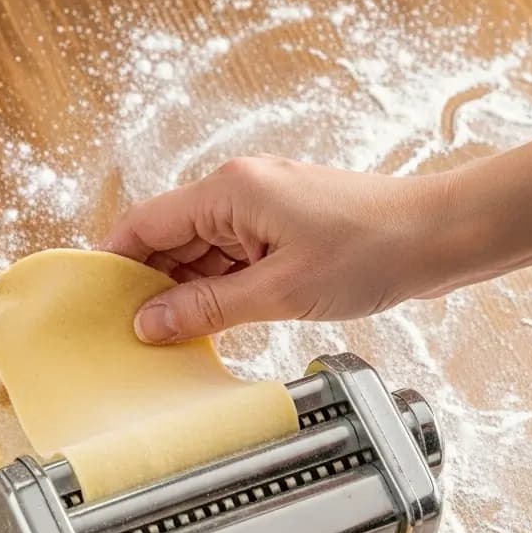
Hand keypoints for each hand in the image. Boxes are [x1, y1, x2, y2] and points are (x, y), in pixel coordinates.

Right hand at [104, 155, 453, 342]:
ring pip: (202, 253)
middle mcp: (241, 192)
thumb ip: (207, 309)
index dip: (115, 265)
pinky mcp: (284, 231)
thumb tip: (150, 324)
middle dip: (149, 286)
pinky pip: (232, 260)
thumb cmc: (370, 251)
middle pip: (170, 239)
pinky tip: (210, 326)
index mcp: (230, 191)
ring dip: (186, 294)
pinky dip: (218, 292)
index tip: (95, 303)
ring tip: (167, 341)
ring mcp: (264, 211)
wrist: (437, 239)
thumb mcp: (278, 292)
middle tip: (129, 336)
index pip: (146, 223)